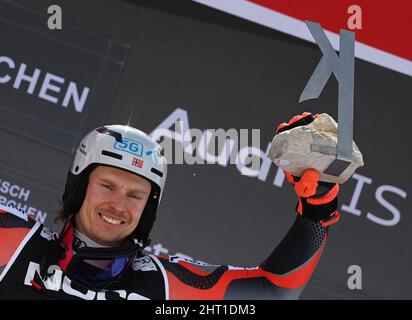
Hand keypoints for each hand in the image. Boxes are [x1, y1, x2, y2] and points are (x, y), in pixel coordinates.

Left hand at [276, 112, 339, 226]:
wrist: (321, 193)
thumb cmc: (310, 190)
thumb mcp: (306, 189)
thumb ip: (307, 184)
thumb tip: (311, 174)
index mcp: (290, 159)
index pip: (283, 143)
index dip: (283, 133)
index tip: (285, 125)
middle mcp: (298, 152)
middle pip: (294, 134)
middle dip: (296, 124)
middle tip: (300, 118)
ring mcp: (308, 150)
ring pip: (306, 133)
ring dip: (307, 123)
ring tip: (310, 117)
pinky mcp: (320, 150)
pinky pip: (318, 137)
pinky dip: (319, 128)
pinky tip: (321, 121)